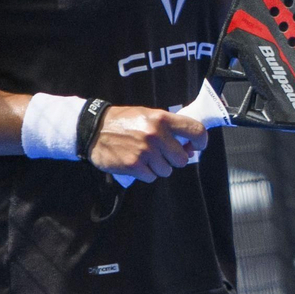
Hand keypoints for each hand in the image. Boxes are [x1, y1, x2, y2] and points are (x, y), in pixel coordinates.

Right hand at [87, 106, 207, 183]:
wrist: (93, 129)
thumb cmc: (124, 121)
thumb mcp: (148, 116)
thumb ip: (169, 128)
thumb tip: (190, 147)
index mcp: (162, 119)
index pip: (196, 130)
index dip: (201, 141)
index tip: (196, 147)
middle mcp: (156, 135)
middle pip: (182, 159)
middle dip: (174, 159)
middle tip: (163, 154)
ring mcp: (145, 151)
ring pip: (167, 170)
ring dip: (158, 167)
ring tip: (145, 157)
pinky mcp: (134, 165)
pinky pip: (151, 177)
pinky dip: (146, 174)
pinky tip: (137, 163)